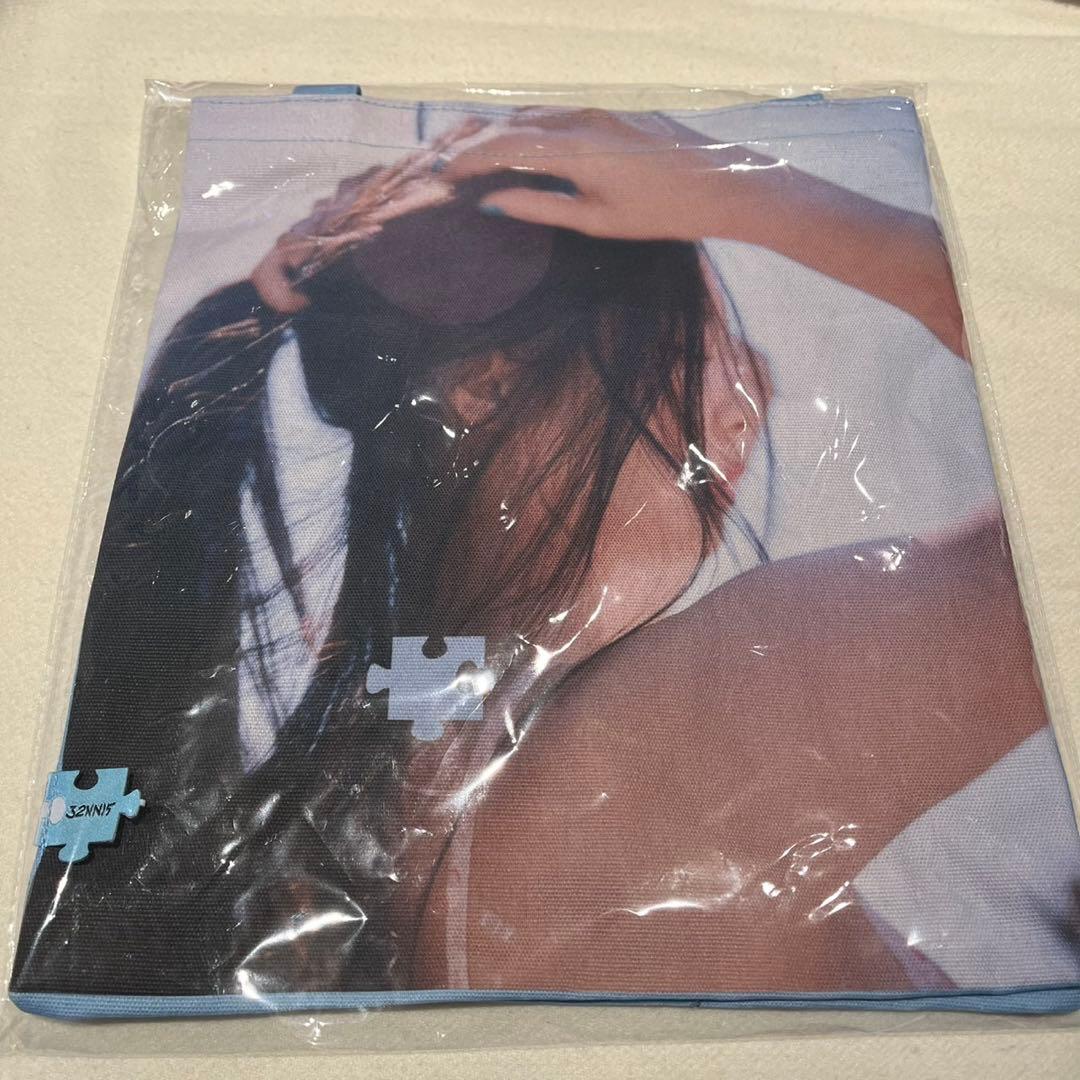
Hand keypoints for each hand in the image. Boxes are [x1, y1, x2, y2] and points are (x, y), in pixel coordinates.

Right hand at [437, 108, 771, 241]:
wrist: (723, 183)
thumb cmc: (662, 213)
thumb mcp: (597, 221)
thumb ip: (541, 207)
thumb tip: (493, 202)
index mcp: (574, 148)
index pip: (503, 146)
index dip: (467, 160)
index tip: (442, 176)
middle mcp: (581, 117)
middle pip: (512, 124)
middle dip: (476, 144)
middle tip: (448, 167)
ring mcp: (598, 108)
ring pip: (533, 115)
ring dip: (500, 133)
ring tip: (476, 157)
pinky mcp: (611, 108)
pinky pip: (556, 113)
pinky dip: (528, 128)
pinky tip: (520, 146)